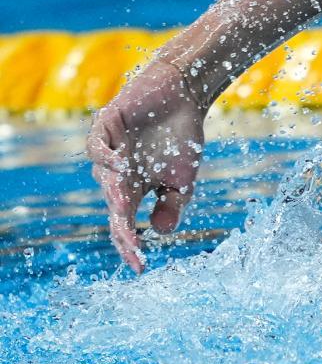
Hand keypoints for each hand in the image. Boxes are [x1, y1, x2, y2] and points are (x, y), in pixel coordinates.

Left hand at [86, 59, 206, 272]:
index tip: (141, 267)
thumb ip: (172, 205)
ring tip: (124, 209)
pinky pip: (96, 146)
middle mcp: (116, 174)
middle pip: (112, 206)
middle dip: (122, 228)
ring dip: (113, 194)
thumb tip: (158, 232)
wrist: (184, 96)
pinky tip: (119, 166)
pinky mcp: (105, 125)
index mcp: (133, 189)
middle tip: (132, 245)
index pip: (125, 222)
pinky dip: (104, 156)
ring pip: (103, 178)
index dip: (130, 245)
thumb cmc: (182, 138)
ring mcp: (109, 150)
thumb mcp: (183, 180)